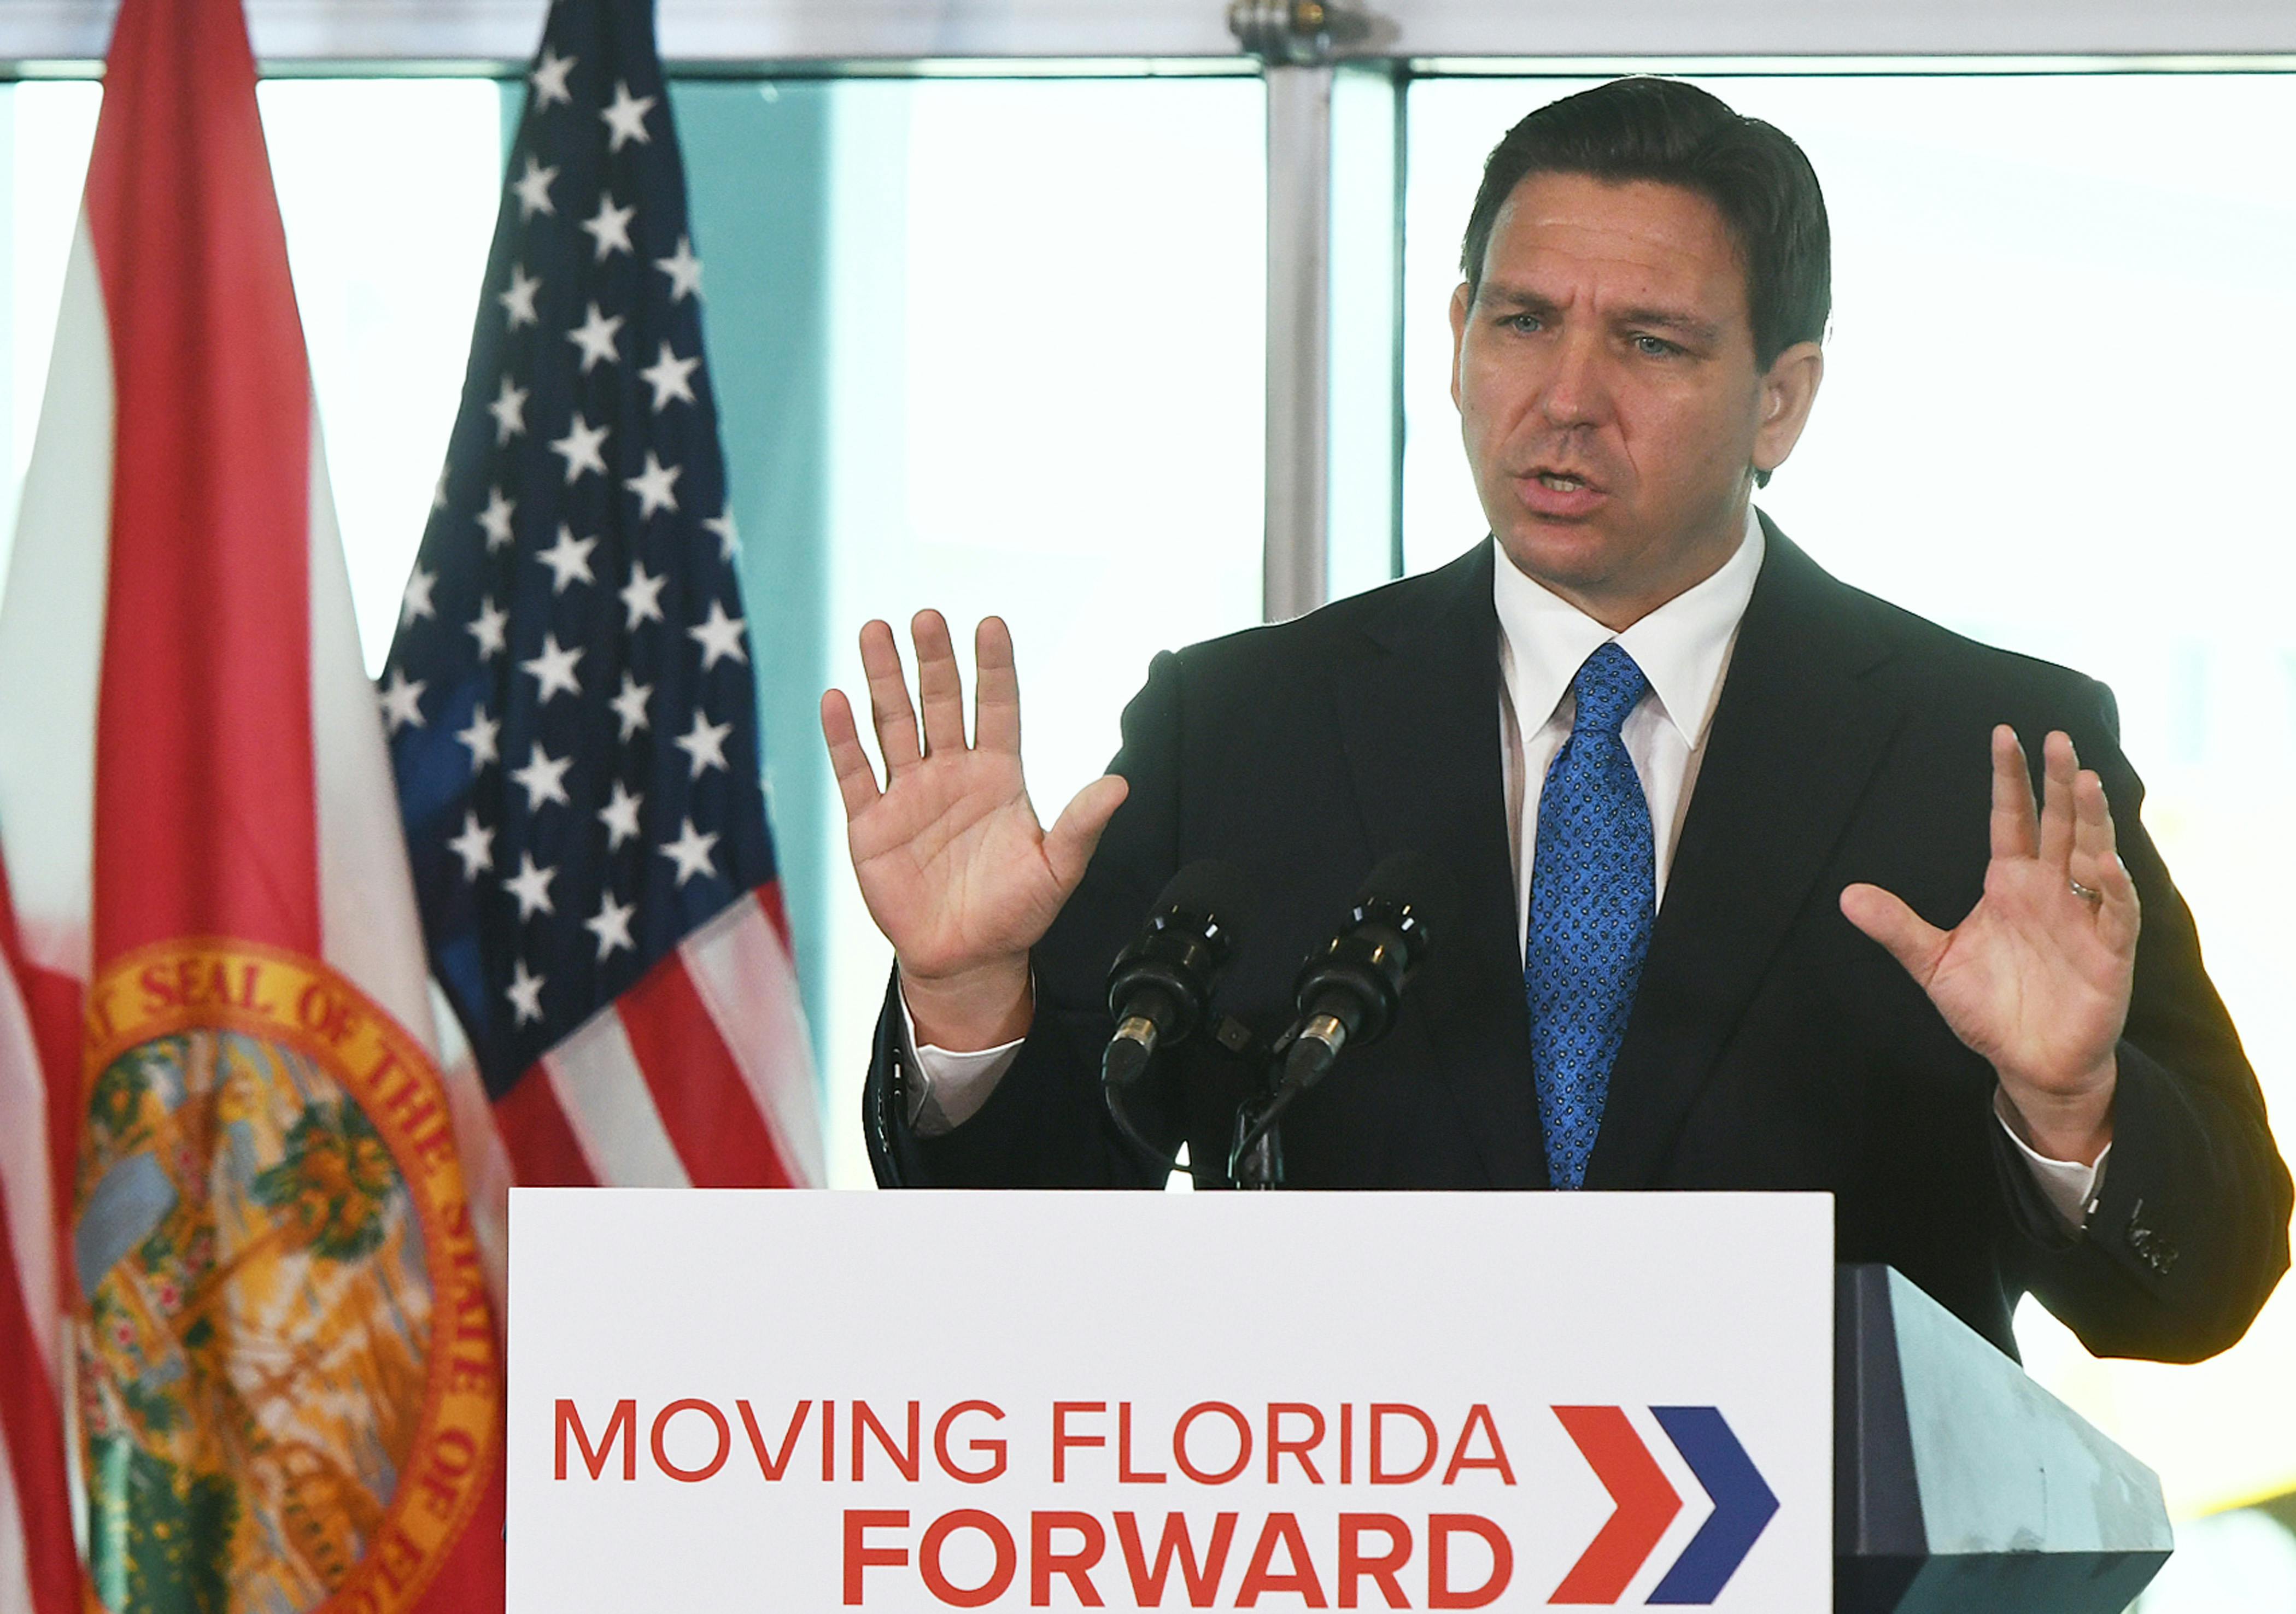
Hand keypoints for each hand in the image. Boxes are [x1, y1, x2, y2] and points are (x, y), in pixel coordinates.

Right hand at [821, 611, 1128, 1049]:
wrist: (967, 959)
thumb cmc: (1016, 912)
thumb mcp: (1058, 870)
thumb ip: (1081, 826)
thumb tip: (1119, 785)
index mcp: (998, 775)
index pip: (996, 707)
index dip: (993, 667)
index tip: (990, 624)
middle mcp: (952, 772)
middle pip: (939, 702)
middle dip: (932, 661)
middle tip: (926, 618)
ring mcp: (908, 793)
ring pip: (893, 723)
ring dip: (883, 679)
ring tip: (875, 631)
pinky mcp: (871, 822)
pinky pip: (856, 771)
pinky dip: (844, 737)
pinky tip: (837, 699)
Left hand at [1840, 727, 2137, 1164]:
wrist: (2029, 1062)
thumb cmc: (1988, 1009)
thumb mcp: (1932, 964)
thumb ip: (1896, 927)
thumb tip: (1845, 896)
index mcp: (2010, 884)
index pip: (2012, 819)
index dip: (2009, 779)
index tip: (2003, 734)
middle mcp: (2050, 890)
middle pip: (2058, 824)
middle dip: (2059, 781)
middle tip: (2058, 737)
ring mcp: (2083, 917)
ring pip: (2094, 855)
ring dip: (2091, 819)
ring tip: (2084, 779)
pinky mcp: (2109, 952)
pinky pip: (2115, 911)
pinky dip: (2112, 886)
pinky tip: (2101, 862)